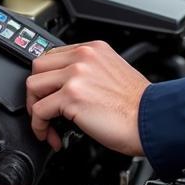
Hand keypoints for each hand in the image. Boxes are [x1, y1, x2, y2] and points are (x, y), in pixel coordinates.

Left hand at [26, 41, 148, 154]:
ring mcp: (76, 75)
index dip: (47, 79)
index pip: (53, 55)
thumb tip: (68, 86)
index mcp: (94, 49)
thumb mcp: (113, 72)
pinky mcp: (71, 97)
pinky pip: (39, 111)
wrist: (151, 119)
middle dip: (37, 92)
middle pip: (38, 66)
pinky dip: (40, 128)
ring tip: (48, 125)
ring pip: (33, 86)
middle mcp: (83, 56)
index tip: (49, 95)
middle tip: (45, 111)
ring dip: (36, 110)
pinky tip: (53, 136)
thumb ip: (90, 71)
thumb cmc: (137, 104)